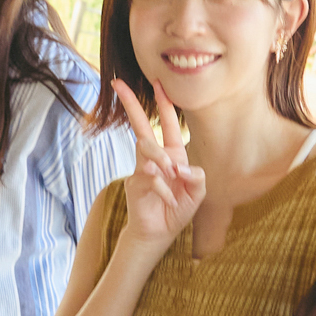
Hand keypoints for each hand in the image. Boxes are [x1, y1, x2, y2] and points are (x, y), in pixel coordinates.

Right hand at [112, 81, 207, 256]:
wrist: (159, 233)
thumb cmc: (178, 209)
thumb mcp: (198, 193)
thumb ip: (197, 178)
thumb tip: (180, 168)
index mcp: (173, 154)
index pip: (167, 124)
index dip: (163, 103)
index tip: (157, 83)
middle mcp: (155, 157)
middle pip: (140, 125)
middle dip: (130, 104)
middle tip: (118, 84)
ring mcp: (142, 168)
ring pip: (147, 148)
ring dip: (162, 160)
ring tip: (172, 175)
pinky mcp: (134, 182)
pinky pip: (150, 177)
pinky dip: (164, 189)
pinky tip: (169, 200)